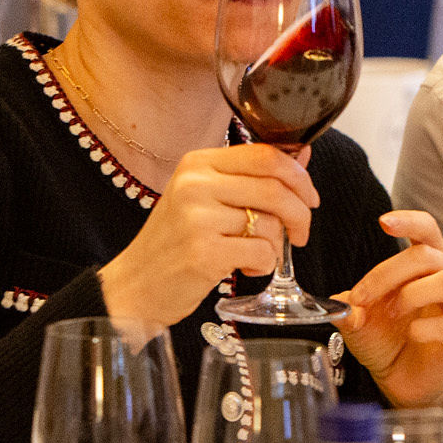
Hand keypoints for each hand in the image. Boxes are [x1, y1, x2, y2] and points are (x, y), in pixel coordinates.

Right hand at [98, 143, 318, 327]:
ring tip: (257, 256)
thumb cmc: (174, 243)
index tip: (309, 197)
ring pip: (271, 223)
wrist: (134, 287)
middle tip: (300, 234)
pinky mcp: (203, 253)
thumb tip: (303, 156)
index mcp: (197, 163)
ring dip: (277, 246)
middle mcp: (195, 185)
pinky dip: (264, 265)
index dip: (298, 177)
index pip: (265, 155)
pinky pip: (261, 252)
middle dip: (300, 214)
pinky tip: (246, 269)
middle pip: (275, 188)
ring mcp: (197, 218)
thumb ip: (252, 178)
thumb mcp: (206, 199)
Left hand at [334, 211, 442, 407]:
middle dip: (390, 272)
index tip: (384, 222)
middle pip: (432, 255)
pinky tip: (413, 334)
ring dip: (415, 293)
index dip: (410, 221)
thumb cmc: (388, 341)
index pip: (428, 231)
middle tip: (362, 296)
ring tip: (394, 312)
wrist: (401, 382)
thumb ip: (350, 308)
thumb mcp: (359, 322)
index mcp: (429, 265)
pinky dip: (430, 327)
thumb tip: (340, 305)